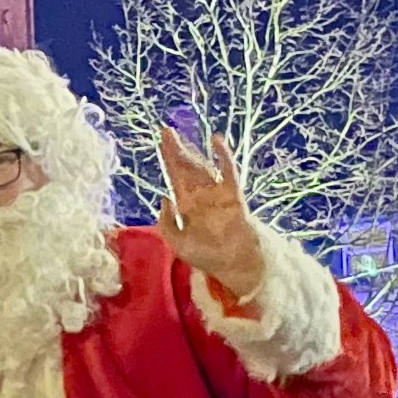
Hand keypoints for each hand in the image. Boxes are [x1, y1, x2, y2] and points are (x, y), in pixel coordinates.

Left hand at [154, 125, 266, 308]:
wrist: (234, 266)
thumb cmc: (207, 257)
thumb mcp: (178, 243)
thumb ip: (166, 223)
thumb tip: (164, 198)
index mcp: (187, 206)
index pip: (176, 177)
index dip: (169, 160)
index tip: (162, 142)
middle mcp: (202, 196)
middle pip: (186, 168)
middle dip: (176, 150)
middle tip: (166, 131)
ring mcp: (218, 194)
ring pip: (203, 167)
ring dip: (192, 151)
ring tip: (180, 136)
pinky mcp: (233, 196)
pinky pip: (229, 173)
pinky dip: (224, 157)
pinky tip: (216, 141)